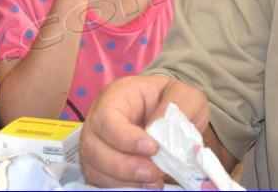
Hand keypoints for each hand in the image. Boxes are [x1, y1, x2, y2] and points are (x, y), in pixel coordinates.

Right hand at [80, 75, 209, 187]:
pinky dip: (120, 187)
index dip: (125, 137)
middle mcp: (99, 119)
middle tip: (154, 173)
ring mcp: (97, 142)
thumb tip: (160, 135)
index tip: (153, 149)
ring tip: (154, 182)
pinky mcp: (101, 164)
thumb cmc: (174, 102)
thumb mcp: (185, 96)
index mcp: (116, 96)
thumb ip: (178, 107)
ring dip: (122, 180)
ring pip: (92, 166)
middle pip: (91, 145)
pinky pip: (98, 180)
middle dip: (122, 165)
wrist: (174, 116)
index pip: (106, 117)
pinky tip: (144, 186)